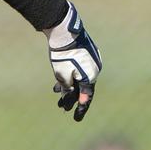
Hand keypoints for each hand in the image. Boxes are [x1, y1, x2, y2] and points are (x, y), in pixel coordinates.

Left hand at [45, 3, 101, 121]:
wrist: (64, 31)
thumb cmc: (62, 54)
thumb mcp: (62, 74)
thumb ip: (66, 87)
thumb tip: (68, 94)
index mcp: (91, 77)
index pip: (86, 97)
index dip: (80, 108)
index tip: (75, 117)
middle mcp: (94, 69)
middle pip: (82, 88)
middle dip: (71, 98)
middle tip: (62, 108)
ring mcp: (90, 61)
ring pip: (79, 78)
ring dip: (68, 86)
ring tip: (56, 93)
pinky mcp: (85, 53)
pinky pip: (78, 69)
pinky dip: (70, 76)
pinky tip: (59, 79)